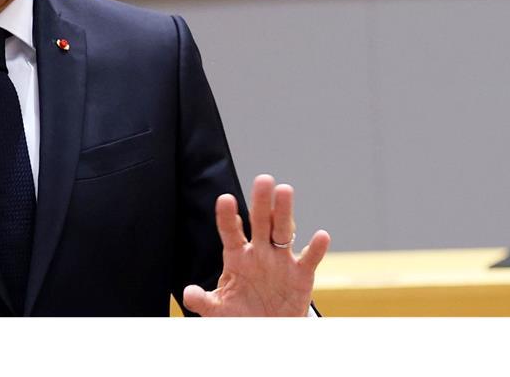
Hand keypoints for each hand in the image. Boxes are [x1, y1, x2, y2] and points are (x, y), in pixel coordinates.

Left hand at [183, 174, 329, 316]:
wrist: (267, 329)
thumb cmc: (241, 315)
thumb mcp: (219, 310)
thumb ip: (204, 301)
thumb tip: (188, 294)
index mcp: (237, 256)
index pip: (230, 232)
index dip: (227, 216)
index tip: (225, 199)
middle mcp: (259, 252)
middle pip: (260, 222)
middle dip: (261, 202)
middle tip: (263, 180)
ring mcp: (281, 260)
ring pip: (283, 231)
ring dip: (285, 213)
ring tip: (285, 191)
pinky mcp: (301, 275)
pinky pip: (309, 259)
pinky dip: (316, 248)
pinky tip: (320, 236)